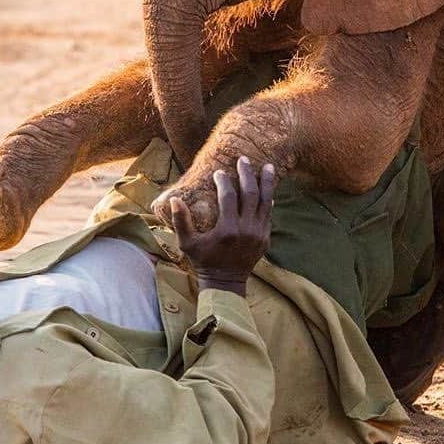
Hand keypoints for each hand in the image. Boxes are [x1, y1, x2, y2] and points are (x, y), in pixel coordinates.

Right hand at [170, 156, 274, 296]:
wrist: (225, 283)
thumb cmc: (203, 261)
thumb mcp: (187, 244)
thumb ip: (181, 221)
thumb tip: (174, 199)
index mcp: (227, 230)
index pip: (228, 197)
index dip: (224, 181)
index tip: (219, 171)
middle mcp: (246, 230)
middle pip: (250, 194)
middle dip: (247, 174)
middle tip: (244, 159)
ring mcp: (259, 234)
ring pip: (265, 202)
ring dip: (267, 182)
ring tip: (269, 166)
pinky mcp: (265, 238)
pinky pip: (269, 214)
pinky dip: (268, 200)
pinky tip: (268, 189)